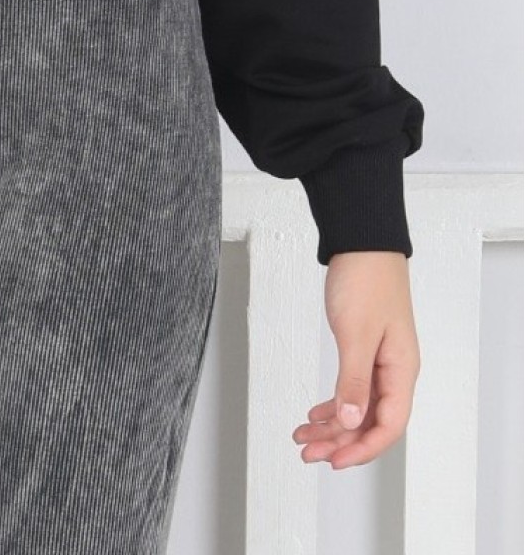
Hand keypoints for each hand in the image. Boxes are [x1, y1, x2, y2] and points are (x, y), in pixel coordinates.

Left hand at [291, 250, 419, 468]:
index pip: (388, 426)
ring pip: (358, 406)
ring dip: (332, 425)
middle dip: (340, 441)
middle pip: (370, 421)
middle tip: (308, 453)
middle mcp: (394, 371)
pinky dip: (333, 403)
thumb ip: (354, 380)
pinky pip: (352, 388)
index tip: (334, 461)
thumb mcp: (356, 333)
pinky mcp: (365, 349)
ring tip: (303, 436)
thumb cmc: (366, 280)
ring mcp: (380, 361)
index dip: (362, 449)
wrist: (362, 242)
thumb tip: (350, 422)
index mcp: (401, 371)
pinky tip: (315, 413)